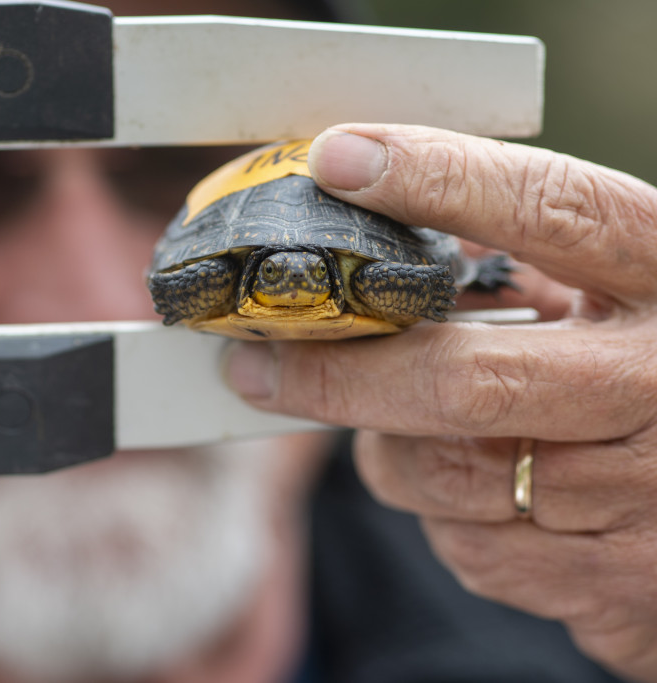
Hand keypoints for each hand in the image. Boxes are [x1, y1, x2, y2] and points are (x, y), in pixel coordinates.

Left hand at [223, 123, 656, 680]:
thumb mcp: (628, 298)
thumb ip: (535, 272)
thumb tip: (380, 241)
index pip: (550, 210)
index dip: (438, 179)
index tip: (340, 158)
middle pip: (459, 382)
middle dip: (336, 375)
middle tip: (257, 363)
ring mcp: (644, 496)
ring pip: (441, 477)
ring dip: (392, 448)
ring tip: (410, 424)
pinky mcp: (618, 586)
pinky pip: (474, 549)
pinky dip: (450, 516)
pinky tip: (488, 491)